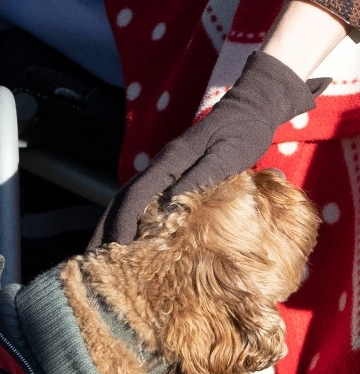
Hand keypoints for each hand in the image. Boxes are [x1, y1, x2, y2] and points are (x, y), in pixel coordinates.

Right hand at [95, 52, 323, 245]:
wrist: (252, 109)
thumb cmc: (243, 133)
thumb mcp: (228, 155)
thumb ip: (201, 176)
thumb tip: (171, 205)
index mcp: (170, 161)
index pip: (135, 196)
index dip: (122, 224)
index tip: (115, 251)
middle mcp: (160, 166)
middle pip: (123, 200)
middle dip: (105, 230)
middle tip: (93, 263)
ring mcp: (165, 170)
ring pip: (129, 200)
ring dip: (113, 227)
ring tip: (104, 258)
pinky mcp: (174, 176)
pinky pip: (145, 201)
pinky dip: (132, 221)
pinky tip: (132, 240)